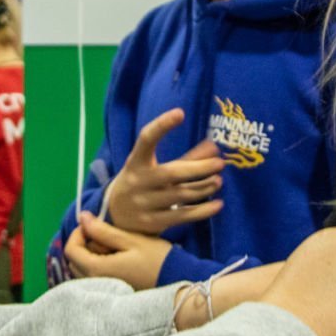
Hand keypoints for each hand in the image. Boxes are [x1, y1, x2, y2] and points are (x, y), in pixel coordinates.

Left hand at [64, 211, 173, 289]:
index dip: (78, 233)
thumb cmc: (157, 260)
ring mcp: (102, 291)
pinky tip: (117, 261)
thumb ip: (103, 230)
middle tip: (108, 237)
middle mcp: (95, 283)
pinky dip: (99, 266)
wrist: (177, 282)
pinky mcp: (110, 293)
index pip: (71, 249)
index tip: (94, 225)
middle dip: (85, 244)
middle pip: (74, 260)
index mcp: (97, 269)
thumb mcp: (131, 240)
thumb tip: (82, 217)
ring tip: (116, 249)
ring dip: (92, 256)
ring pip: (83, 269)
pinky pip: (93, 278)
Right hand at [103, 108, 225, 234]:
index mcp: (135, 162)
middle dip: (199, 168)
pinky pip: (182, 215)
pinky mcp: (153, 222)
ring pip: (181, 194)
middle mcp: (138, 182)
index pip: (146, 139)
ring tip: (219, 181)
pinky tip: (218, 204)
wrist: (116, 217)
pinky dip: (203, 211)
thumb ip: (185, 158)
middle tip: (220, 163)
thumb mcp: (153, 167)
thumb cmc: (141, 184)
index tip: (180, 113)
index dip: (161, 125)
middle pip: (172, 172)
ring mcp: (144, 204)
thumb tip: (214, 147)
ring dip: (204, 187)